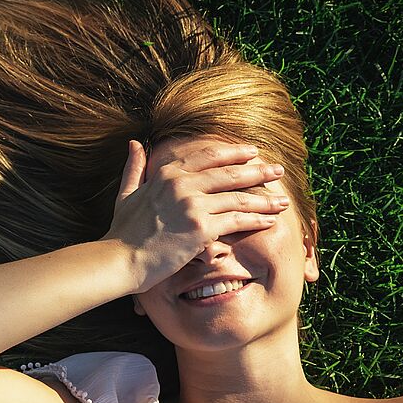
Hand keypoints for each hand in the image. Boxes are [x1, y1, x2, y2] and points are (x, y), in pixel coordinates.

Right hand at [102, 139, 289, 292]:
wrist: (119, 259)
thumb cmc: (122, 232)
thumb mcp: (126, 194)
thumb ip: (135, 168)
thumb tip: (134, 143)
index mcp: (166, 173)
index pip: (208, 156)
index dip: (233, 153)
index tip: (252, 152)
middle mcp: (182, 184)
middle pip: (230, 173)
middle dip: (258, 172)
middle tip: (278, 170)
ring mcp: (192, 205)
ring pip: (238, 197)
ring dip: (264, 199)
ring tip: (283, 200)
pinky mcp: (201, 228)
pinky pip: (237, 221)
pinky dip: (256, 220)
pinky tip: (270, 221)